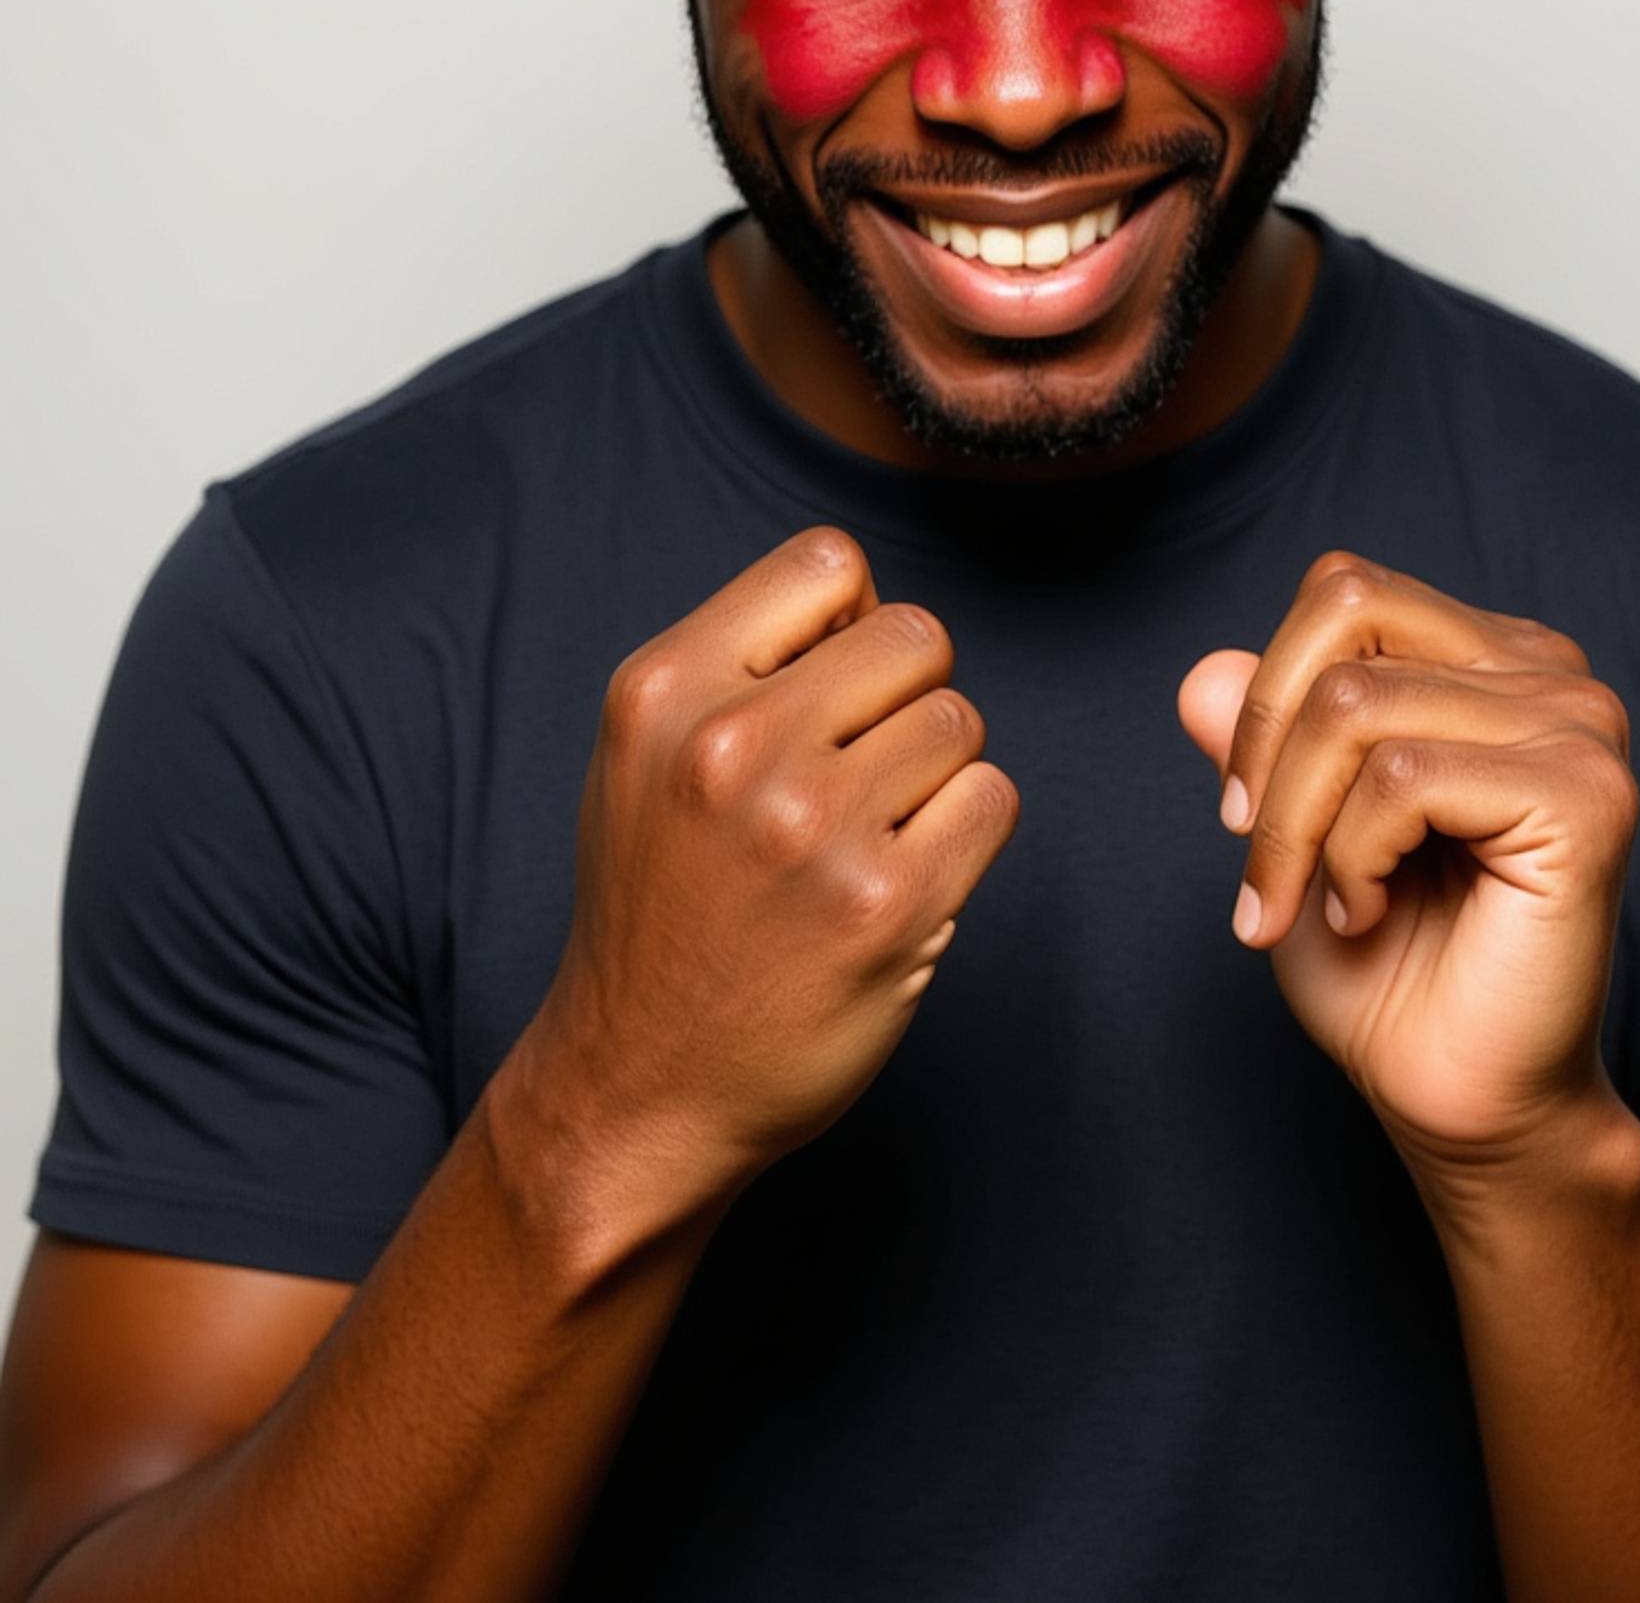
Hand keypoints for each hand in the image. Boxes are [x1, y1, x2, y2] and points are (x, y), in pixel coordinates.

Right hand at [519, 526, 1019, 1245]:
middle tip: (860, 775)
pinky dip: (966, 836)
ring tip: (870, 836)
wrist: (638, 1085)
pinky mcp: (887, 907)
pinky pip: (993, 801)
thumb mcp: (649, 755)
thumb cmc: (664, 908)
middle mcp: (732, 749)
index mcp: (663, 691)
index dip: (853, 620)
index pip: (828, 562)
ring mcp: (812, 828)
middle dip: (906, 697)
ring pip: (960, 719)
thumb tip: (876, 610)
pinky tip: (903, 881)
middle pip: (915, 636)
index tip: (831, 690)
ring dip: (937, 775)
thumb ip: (744, 665)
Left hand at [1178, 552, 1638, 1183]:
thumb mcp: (1290, 830)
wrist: (1457, 1096)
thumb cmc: (1386, 967)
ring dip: (1300, 824)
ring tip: (1329, 904)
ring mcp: (1581, 725)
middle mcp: (1550, 670)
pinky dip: (1350, 856)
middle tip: (1264, 868)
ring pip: (1358, 701)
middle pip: (1346, 623)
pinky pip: (1403, 776)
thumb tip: (1201, 672)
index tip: (1243, 813)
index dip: (1267, 693)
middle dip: (1270, 751)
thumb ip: (1257, 741)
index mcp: (1491, 658)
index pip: (1344, 590)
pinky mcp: (1585, 796)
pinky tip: (1373, 912)